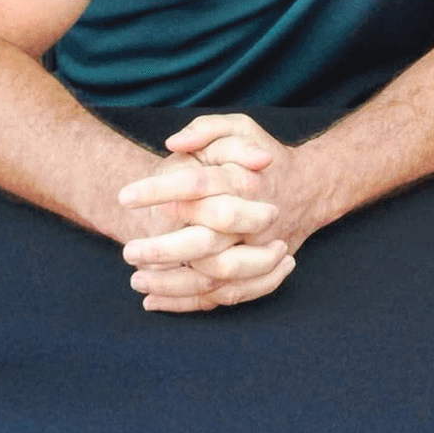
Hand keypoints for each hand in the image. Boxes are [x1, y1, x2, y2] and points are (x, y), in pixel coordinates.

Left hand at [117, 118, 294, 311]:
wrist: (308, 189)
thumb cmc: (261, 158)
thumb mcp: (240, 128)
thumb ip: (206, 129)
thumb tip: (174, 143)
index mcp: (244, 180)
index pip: (198, 183)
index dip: (160, 189)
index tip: (125, 196)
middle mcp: (254, 218)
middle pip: (208, 240)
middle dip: (164, 249)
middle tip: (129, 250)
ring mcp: (259, 250)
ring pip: (216, 277)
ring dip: (173, 283)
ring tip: (135, 279)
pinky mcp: (258, 272)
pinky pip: (225, 297)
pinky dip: (188, 304)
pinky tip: (153, 301)